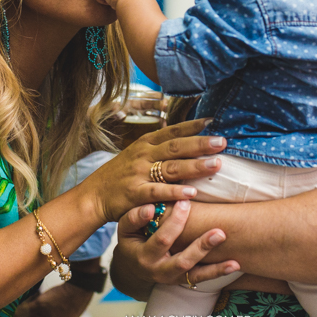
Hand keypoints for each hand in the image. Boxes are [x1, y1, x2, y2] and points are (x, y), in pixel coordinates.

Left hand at [7, 280, 92, 316]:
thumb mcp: (39, 303)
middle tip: (35, 303)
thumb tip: (16, 313)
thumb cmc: (59, 297)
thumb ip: (26, 310)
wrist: (81, 286)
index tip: (28, 309)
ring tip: (43, 299)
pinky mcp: (70, 316)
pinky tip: (51, 299)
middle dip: (35, 315)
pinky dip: (51, 309)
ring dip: (43, 311)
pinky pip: (55, 315)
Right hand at [85, 118, 226, 222]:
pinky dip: (175, 192)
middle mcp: (143, 155)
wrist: (94, 195)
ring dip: (195, 166)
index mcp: (145, 143)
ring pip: (170, 167)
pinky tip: (192, 193)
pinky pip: (158, 191)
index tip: (213, 121)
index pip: (172, 131)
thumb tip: (186, 138)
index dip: (192, 126)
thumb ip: (159, 147)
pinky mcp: (135, 194)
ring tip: (215, 164)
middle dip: (200, 144)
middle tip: (222, 142)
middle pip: (176, 147)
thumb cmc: (121, 175)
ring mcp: (139, 174)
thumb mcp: (137, 154)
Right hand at [112, 200, 239, 299]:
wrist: (132, 269)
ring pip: (195, 274)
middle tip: (219, 232)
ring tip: (234, 259)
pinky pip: (202, 278)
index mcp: (144, 257)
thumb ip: (135, 218)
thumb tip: (150, 207)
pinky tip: (234, 265)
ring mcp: (173, 278)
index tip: (186, 202)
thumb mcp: (125, 229)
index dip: (175, 221)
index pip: (162, 239)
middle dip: (201, 247)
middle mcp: (159, 271)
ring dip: (216, 267)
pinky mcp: (183, 280)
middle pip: (183, 261)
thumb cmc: (131, 241)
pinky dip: (219, 272)